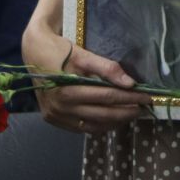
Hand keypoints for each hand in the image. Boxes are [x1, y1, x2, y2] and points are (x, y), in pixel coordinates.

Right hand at [33, 43, 151, 134]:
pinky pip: (82, 128)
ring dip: (114, 122)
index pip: (107, 97)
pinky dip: (99, 125)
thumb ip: (106, 68)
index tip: (147, 97)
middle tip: (143, 107)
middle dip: (126, 111)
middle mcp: (60, 108)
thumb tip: (130, 83)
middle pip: (103, 114)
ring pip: (93, 126)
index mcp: (67, 91)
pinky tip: (111, 118)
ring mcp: (56, 116)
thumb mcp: (82, 55)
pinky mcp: (54, 120)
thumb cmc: (58, 50)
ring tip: (129, 113)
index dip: (130, 98)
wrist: (32, 51)